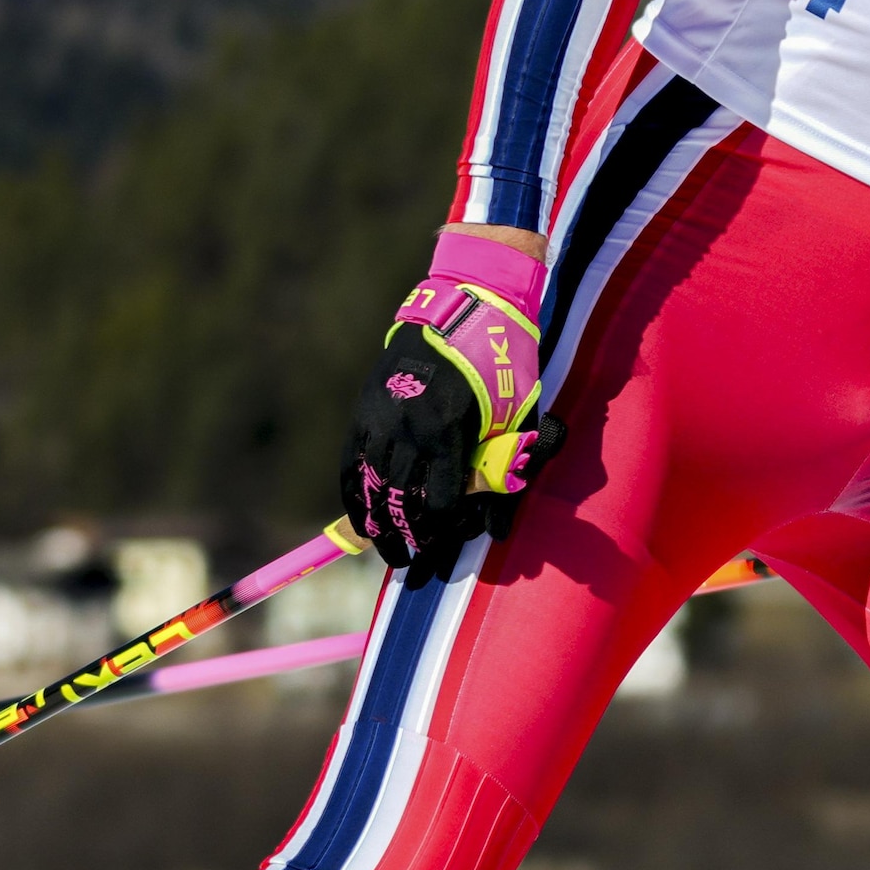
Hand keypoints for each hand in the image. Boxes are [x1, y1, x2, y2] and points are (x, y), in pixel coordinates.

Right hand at [343, 230, 546, 573]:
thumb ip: (506, 471)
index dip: (444, 528)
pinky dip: (353, 494)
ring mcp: (381, 417)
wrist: (464, 308)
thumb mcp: (517, 416)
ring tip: (386, 549)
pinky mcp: (365, 409)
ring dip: (377, 522)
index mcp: (449, 428)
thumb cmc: (502, 363)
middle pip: (402, 499)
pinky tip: (359, 517)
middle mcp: (409, 426)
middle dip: (406, 536)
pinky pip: (352, 463)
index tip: (445, 543)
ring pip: (372, 485)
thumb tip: (497, 530)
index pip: (441, 499)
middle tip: (410, 561)